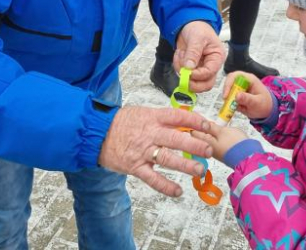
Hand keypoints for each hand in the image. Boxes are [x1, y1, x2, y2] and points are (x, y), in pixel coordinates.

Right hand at [98, 106, 212, 196]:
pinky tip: (178, 192)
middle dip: (194, 145)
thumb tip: (185, 119)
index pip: (178, 117)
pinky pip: (152, 179)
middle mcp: (150, 134)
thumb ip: (163, 118)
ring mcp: (143, 152)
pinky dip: (165, 186)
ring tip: (199, 171)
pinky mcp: (135, 167)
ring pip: (167, 159)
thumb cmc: (122, 122)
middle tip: (209, 151)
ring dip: (185, 165)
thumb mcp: (143, 113)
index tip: (208, 126)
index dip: (195, 121)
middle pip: (176, 139)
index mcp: (152, 118)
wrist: (96, 132)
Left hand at [174, 21, 224, 92]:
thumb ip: (193, 53)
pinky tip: (179, 53)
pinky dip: (178, 66)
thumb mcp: (197, 38)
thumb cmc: (198, 28)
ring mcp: (200, 68)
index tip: (188, 72)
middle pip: (206, 84)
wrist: (189, 24)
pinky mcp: (191, 68)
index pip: (210, 73)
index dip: (198, 75)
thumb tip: (189, 67)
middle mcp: (210, 65)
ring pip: (193, 81)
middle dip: (193, 83)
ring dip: (182, 70)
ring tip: (180, 54)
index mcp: (216, 57)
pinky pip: (183, 74)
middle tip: (182, 76)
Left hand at [193, 122, 247, 163]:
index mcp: (205, 143)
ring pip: (207, 139)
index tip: (196, 114)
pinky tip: (219, 131)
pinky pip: (214, 142)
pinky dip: (215, 136)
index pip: (193, 132)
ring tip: (213, 123)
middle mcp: (207, 149)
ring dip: (209, 131)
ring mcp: (214, 151)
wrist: (248, 157)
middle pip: (200, 136)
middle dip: (201, 127)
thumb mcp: (222, 131)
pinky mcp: (221, 152)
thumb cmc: (236, 144)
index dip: (193, 122)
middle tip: (205, 118)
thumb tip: (199, 123)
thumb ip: (210, 127)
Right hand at [223, 72, 272, 119]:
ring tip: (237, 108)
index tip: (226, 95)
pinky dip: (230, 105)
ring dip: (228, 100)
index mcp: (249, 79)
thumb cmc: (265, 104)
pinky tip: (238, 109)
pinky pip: (229, 99)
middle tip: (227, 103)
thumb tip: (237, 95)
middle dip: (227, 93)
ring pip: (228, 92)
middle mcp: (242, 82)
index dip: (228, 84)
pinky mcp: (236, 96)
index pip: (235, 76)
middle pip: (229, 83)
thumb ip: (248, 99)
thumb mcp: (257, 102)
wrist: (267, 111)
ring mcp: (239, 89)